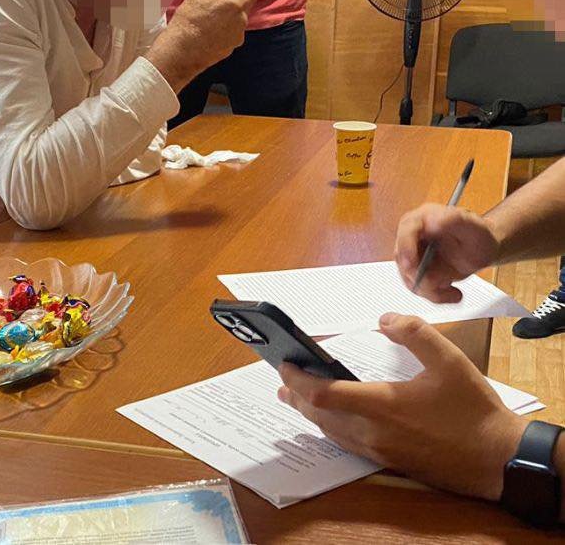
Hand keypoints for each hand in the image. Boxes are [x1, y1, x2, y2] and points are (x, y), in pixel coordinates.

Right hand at [146, 0, 256, 91]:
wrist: (180, 52)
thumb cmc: (188, 21)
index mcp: (235, 5)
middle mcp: (241, 21)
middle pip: (243, 8)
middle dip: (232, 5)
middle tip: (212, 7)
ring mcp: (237, 37)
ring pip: (237, 23)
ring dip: (228, 20)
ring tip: (207, 23)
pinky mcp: (231, 50)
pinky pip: (231, 36)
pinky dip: (223, 34)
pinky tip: (207, 36)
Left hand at [278, 314, 525, 500]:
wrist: (500, 460)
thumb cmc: (473, 411)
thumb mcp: (448, 360)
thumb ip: (414, 333)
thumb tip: (385, 319)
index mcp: (380, 406)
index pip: (322, 393)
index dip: (296, 379)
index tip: (284, 364)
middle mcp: (373, 433)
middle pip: (318, 415)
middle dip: (295, 396)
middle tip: (282, 381)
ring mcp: (380, 451)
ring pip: (331, 432)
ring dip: (310, 413)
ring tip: (296, 397)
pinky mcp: (390, 461)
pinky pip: (347, 445)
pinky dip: (330, 428)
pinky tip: (333, 420)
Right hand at [394, 205, 500, 301]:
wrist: (485, 249)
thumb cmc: (480, 234)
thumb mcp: (472, 226)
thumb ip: (453, 219)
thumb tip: (431, 221)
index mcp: (422, 220)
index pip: (405, 232)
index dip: (405, 249)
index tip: (411, 265)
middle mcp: (414, 236)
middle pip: (403, 259)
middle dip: (420, 277)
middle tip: (441, 284)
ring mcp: (415, 254)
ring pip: (409, 277)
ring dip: (431, 290)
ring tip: (453, 292)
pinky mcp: (419, 269)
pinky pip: (419, 287)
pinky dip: (435, 295)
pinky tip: (452, 292)